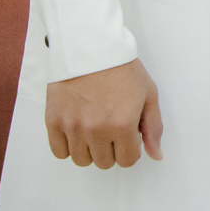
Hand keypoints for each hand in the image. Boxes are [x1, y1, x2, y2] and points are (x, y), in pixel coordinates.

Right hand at [45, 58, 162, 168]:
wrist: (90, 47)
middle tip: (111, 129)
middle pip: (104, 163)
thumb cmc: (122, 68)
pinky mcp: (53, 121)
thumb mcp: (148, 95)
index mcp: (122, 125)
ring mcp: (72, 127)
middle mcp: (96, 130)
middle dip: (112, 149)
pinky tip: (77, 132)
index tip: (128, 136)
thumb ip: (153, 128)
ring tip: (94, 129)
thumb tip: (156, 155)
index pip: (127, 160)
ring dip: (90, 150)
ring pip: (81, 160)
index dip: (131, 149)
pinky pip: (59, 152)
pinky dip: (68, 147)